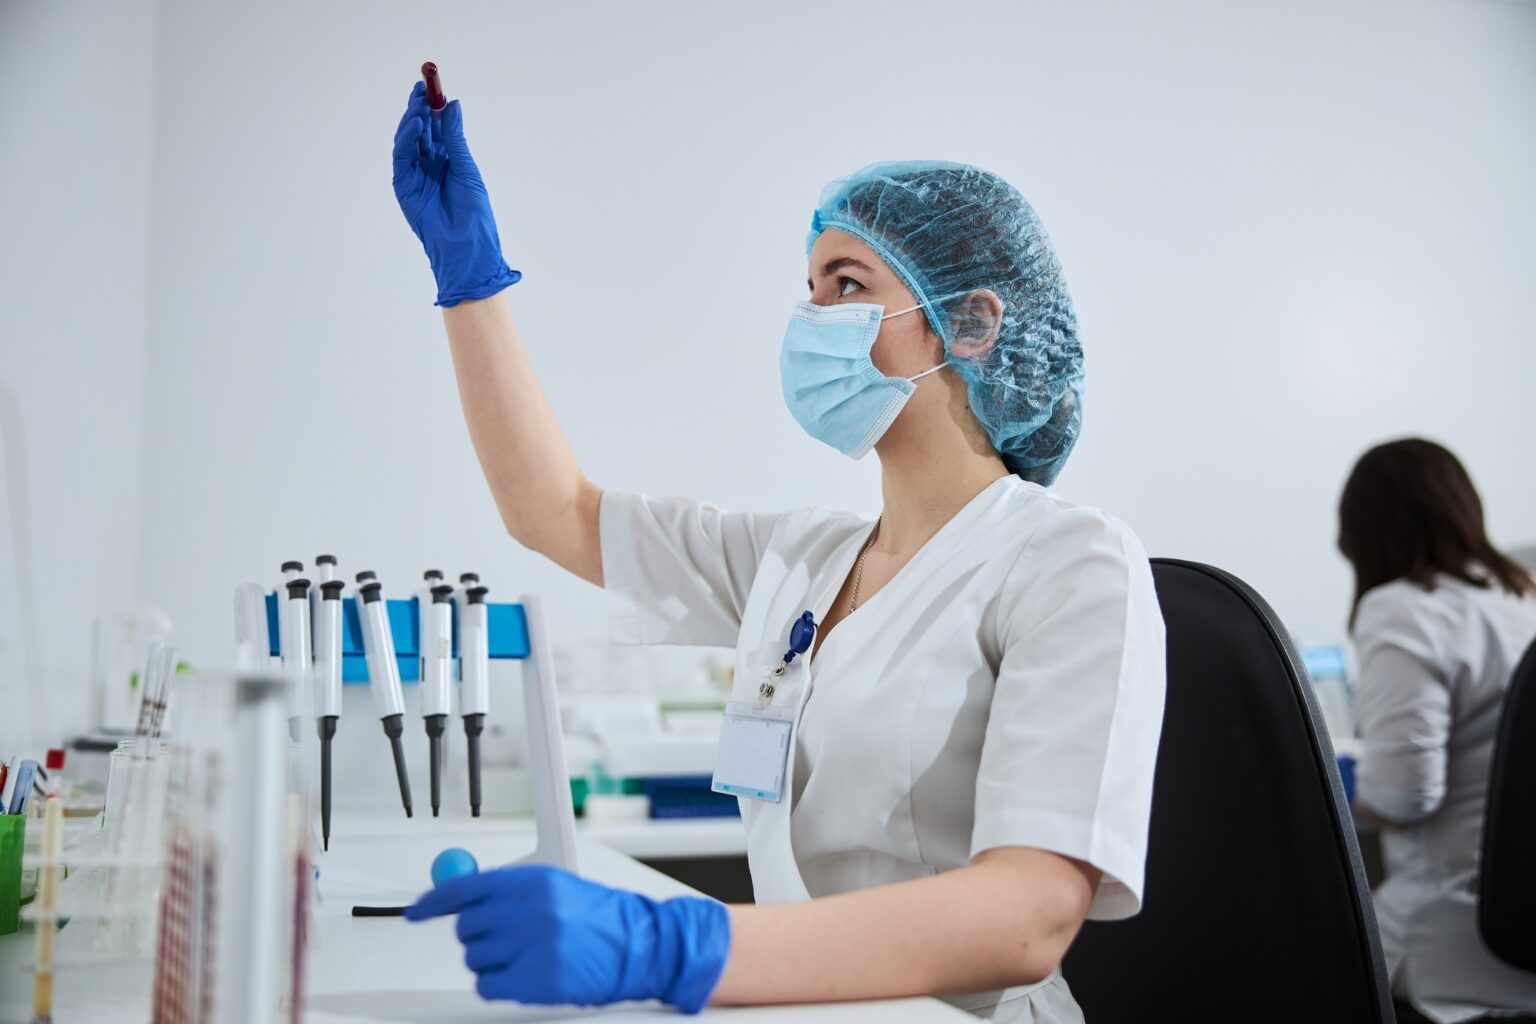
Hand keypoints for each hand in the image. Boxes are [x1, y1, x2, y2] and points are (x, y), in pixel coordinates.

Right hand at [391, 81, 520, 305]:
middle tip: (421, 88)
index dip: (432, 106)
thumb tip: (452, 105)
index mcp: (448, 159)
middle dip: (418, 108)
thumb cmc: (473, 211)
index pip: (435, 126)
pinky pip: (402, 157)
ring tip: (419, 106)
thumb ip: (455, 137)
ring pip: (408, 140)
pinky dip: (407, 140)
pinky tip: (416, 126)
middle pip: (419, 130)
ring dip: (412, 121)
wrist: (466, 243)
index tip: (431, 86)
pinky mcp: (404, 186)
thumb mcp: (466, 167)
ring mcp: (415, 175)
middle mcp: (429, 164)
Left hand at [406, 864, 729, 1012]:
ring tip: (525, 957)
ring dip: (492, 961)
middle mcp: (530, 909)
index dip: (434, 901)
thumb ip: (509, 891)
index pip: (467, 888)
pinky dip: (499, 985)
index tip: (414, 912)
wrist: (640, 946)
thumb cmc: (600, 919)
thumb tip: (462, 899)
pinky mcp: (535, 979)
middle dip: (479, 935)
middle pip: (466, 926)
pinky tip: (525, 976)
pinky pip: (487, 985)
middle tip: (505, 939)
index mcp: (533, 880)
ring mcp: (532, 945)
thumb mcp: (555, 889)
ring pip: (475, 957)